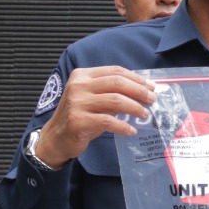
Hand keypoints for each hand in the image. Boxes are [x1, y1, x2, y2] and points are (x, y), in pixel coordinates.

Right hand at [34, 66, 156, 165]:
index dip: (136, 78)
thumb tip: (142, 91)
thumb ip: (111, 92)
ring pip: (115, 100)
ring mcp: (77, 103)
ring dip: (134, 107)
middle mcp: (78, 85)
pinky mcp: (78, 121)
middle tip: (152, 99)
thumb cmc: (79, 117)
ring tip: (145, 114)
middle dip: (139, 91)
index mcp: (83, 75)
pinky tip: (131, 131)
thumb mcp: (93, 99)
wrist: (55, 138)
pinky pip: (108, 121)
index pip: (115, 71)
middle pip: (117, 82)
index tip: (151, 86)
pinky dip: (123, 126)